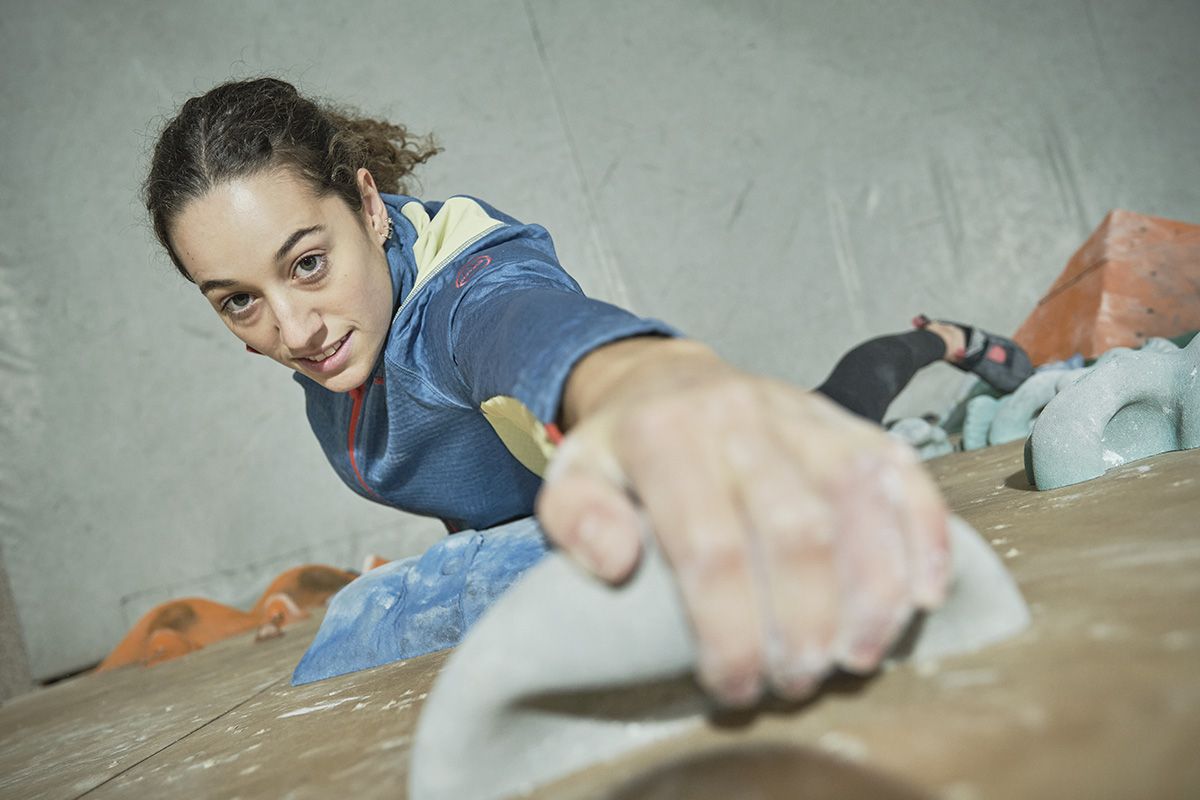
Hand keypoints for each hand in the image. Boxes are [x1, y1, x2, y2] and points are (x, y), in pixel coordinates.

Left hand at [536, 337, 949, 705]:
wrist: (668, 379)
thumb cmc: (622, 451)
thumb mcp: (571, 476)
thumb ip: (576, 518)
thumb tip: (618, 563)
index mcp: (664, 437)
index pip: (709, 547)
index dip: (728, 630)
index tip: (732, 686)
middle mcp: (739, 419)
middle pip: (794, 530)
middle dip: (803, 624)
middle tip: (796, 683)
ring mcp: (802, 415)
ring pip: (858, 500)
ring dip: (871, 591)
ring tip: (857, 658)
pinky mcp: (847, 420)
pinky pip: (902, 469)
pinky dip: (925, 533)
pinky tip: (924, 595)